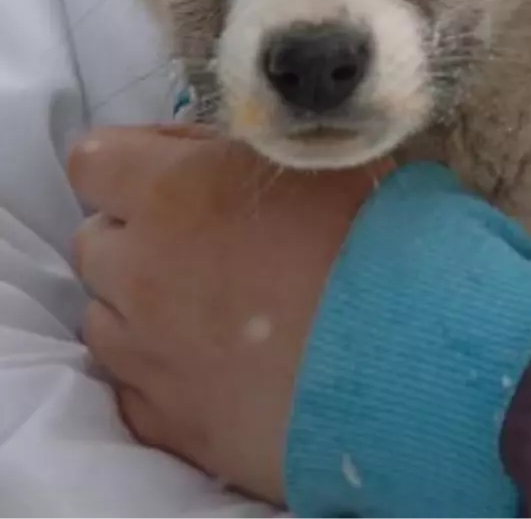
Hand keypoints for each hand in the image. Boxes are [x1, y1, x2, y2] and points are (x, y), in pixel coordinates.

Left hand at [68, 124, 382, 505]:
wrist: (399, 350)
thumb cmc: (368, 235)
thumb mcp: (315, 157)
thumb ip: (248, 152)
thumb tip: (225, 153)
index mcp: (172, 190)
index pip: (93, 160)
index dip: (129, 162)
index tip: (172, 170)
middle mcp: (140, 268)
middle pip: (95, 239)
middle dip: (137, 233)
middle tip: (202, 240)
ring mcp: (144, 349)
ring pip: (103, 314)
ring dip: (139, 302)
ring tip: (209, 306)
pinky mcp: (162, 417)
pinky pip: (129, 383)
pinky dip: (158, 366)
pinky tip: (215, 359)